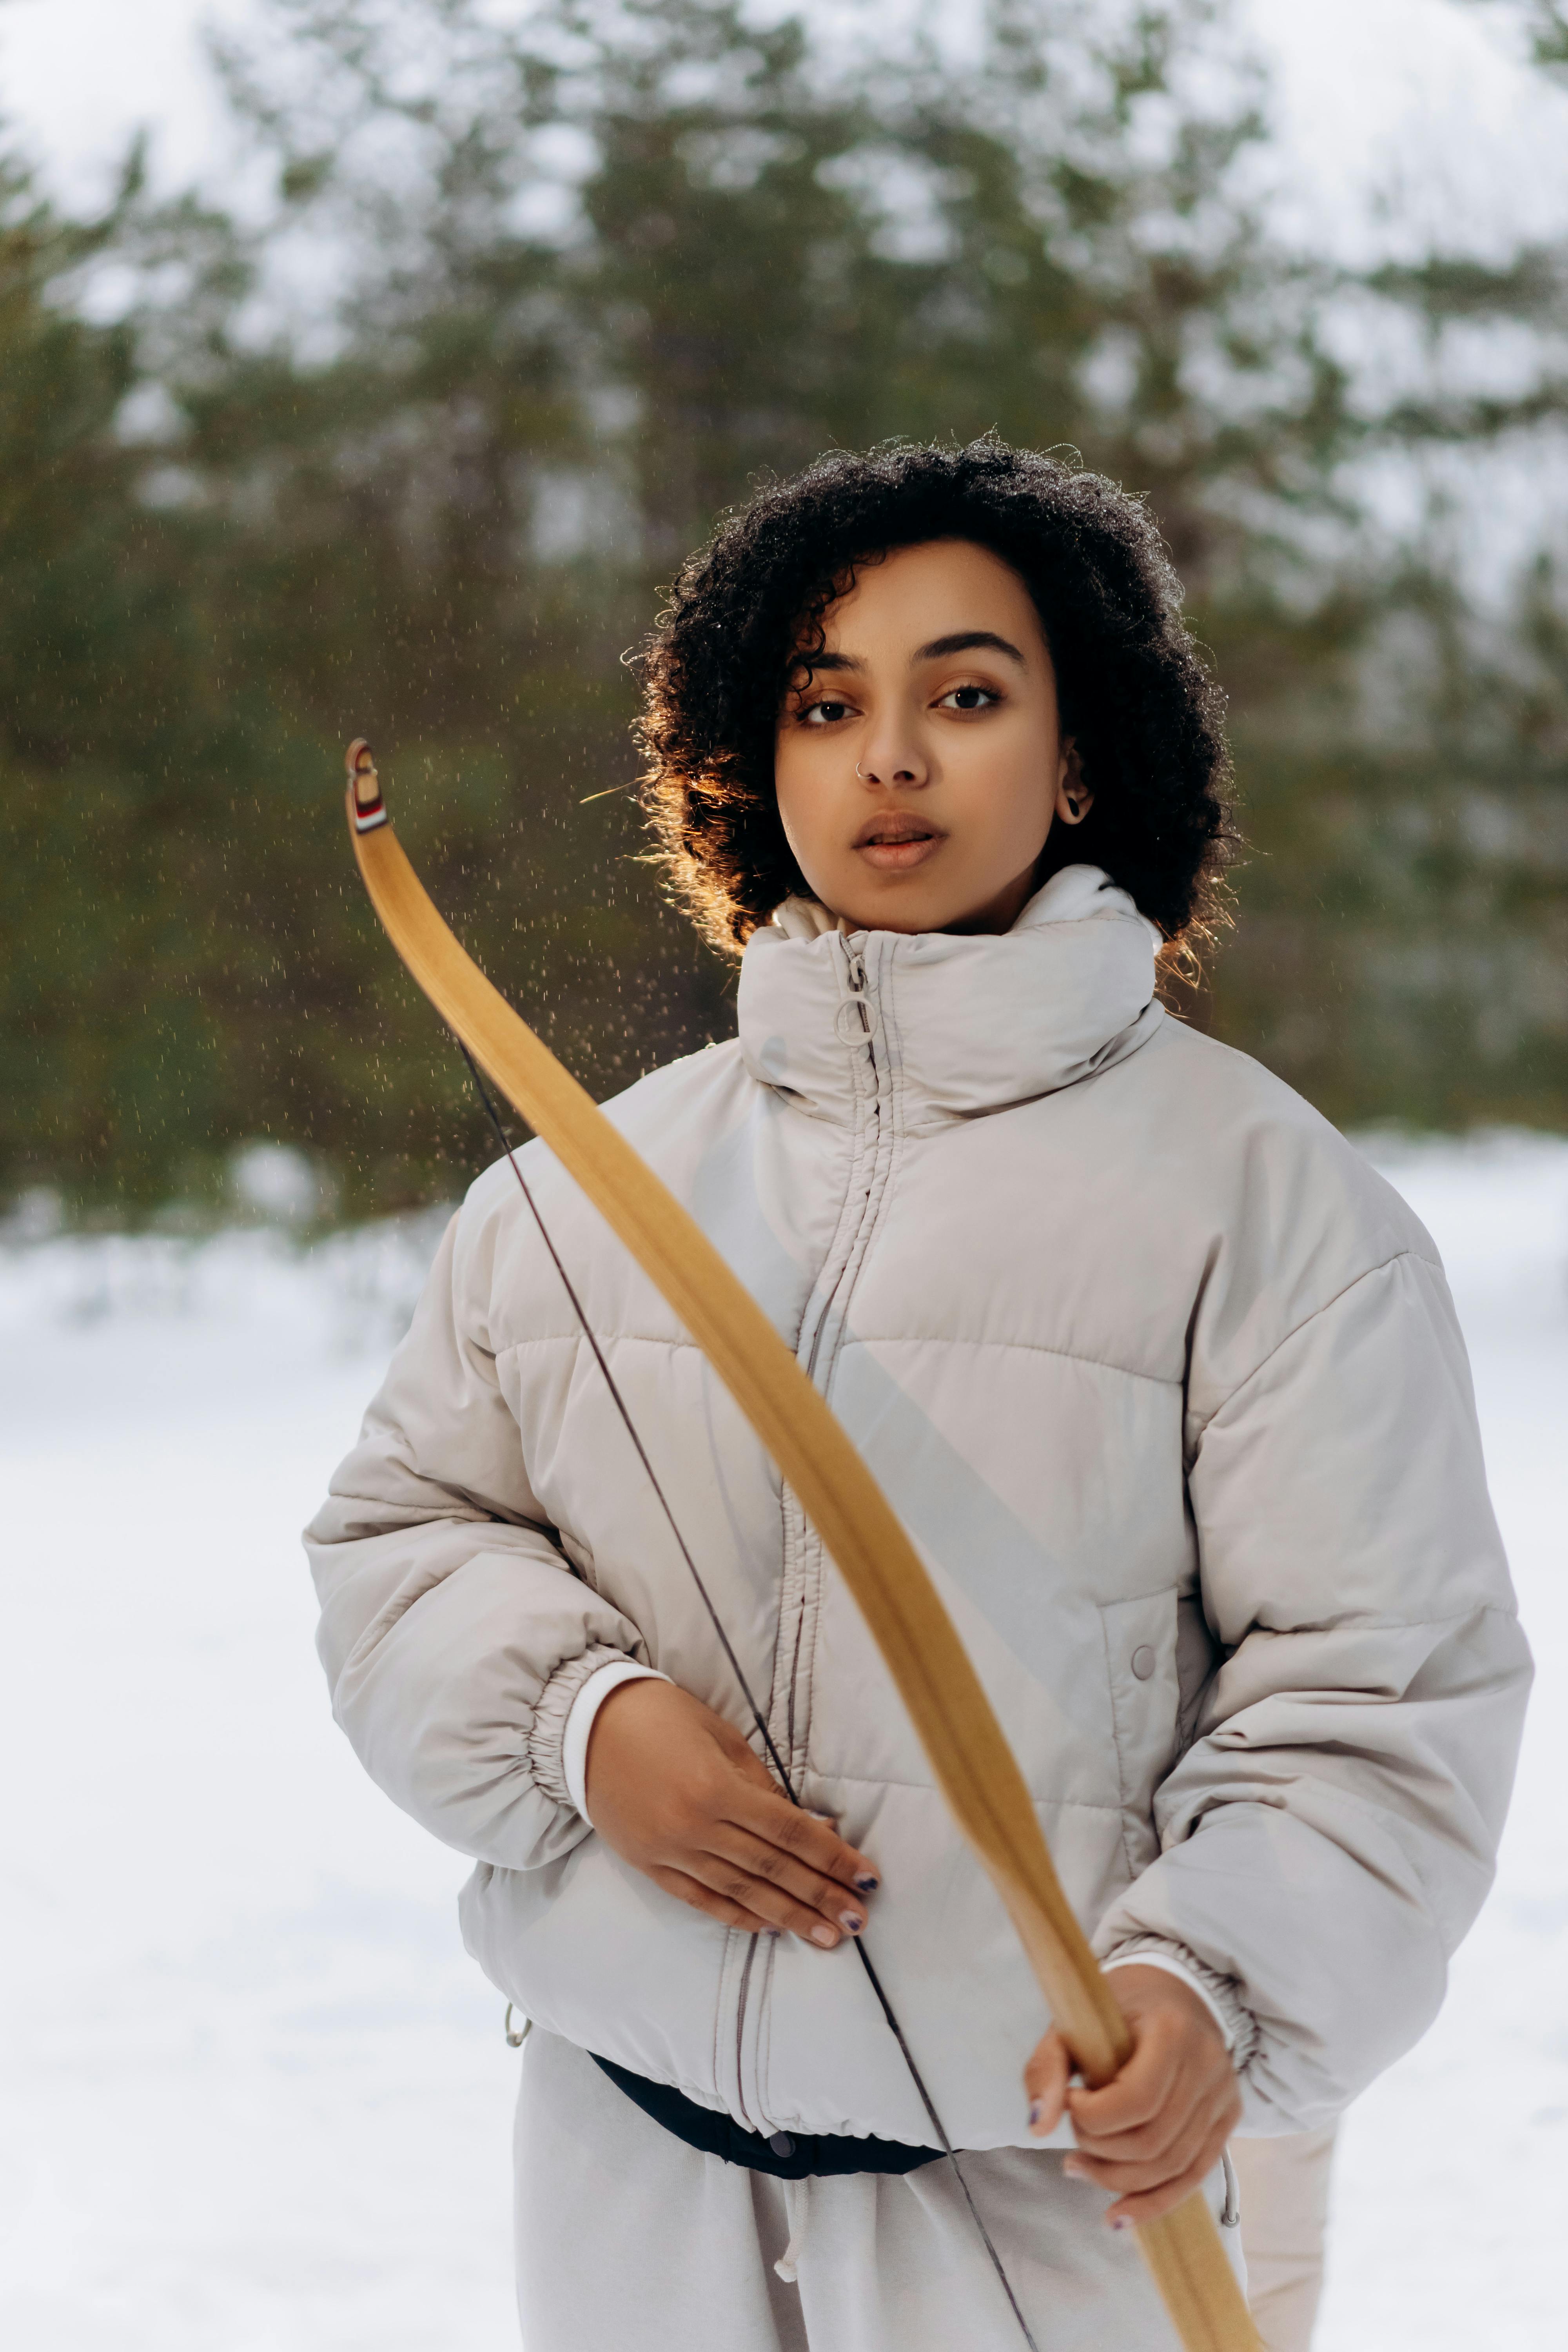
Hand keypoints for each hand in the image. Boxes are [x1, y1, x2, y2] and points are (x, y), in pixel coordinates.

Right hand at [584, 1677, 878, 1948]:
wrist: (584, 1725)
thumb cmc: (660, 1715)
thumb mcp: (719, 1735)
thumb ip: (761, 1783)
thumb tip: (807, 1824)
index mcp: (717, 1789)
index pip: (790, 1833)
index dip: (832, 1857)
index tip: (866, 1879)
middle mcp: (695, 1828)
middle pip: (772, 1870)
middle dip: (820, 1896)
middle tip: (857, 1921)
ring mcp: (670, 1853)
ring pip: (740, 1893)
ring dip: (788, 1916)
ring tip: (826, 1936)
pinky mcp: (649, 1866)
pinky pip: (701, 1900)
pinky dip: (738, 1917)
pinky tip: (770, 1927)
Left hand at [1023, 1965, 1240, 2226]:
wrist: (1173, 1993)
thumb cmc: (1117, 2007)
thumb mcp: (1074, 2021)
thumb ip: (1047, 2067)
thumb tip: (1037, 2126)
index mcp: (1173, 2032)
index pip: (1136, 2100)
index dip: (1094, 2116)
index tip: (1071, 2100)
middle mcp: (1209, 2067)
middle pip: (1153, 2141)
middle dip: (1102, 2153)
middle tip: (1072, 2141)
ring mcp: (1224, 2097)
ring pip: (1172, 2166)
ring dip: (1118, 2182)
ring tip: (1078, 2169)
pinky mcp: (1227, 2122)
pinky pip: (1193, 2176)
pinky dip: (1154, 2203)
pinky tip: (1117, 2216)